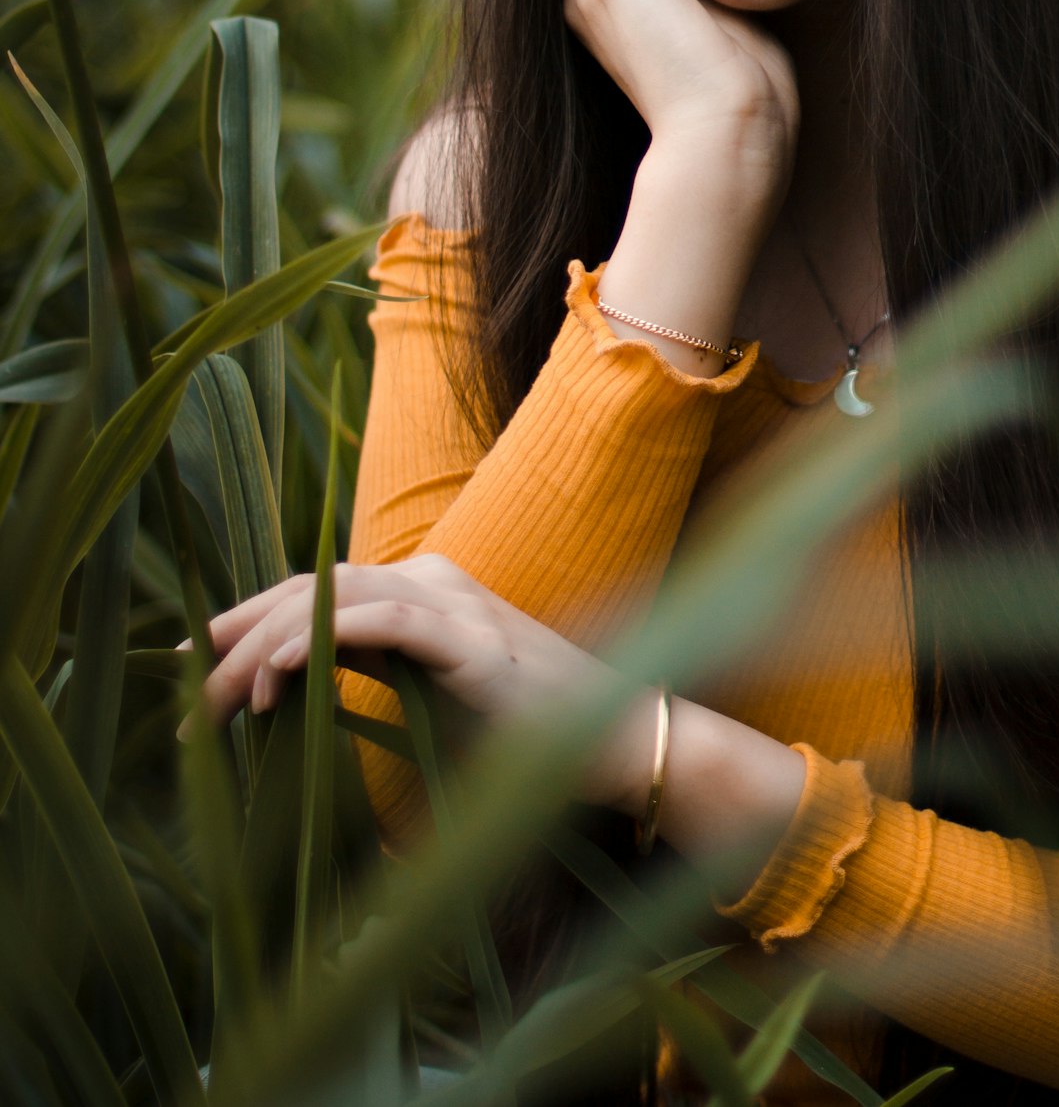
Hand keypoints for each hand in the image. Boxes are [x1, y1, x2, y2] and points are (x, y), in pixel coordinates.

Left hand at [177, 554, 648, 810]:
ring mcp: (453, 599)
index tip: (193, 662)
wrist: (615, 742)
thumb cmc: (528, 740)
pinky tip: (274, 673)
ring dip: (263, 643)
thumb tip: (296, 710)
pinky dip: (319, 639)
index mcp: (424, 592)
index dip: (250, 619)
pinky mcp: (468, 634)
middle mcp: (433, 578)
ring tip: (214, 694)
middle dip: (238, 630)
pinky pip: (379, 620)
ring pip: (333, 598)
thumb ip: (379, 687)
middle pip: (312, 589)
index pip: (318, 593)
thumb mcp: (434, 706)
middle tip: (181, 682)